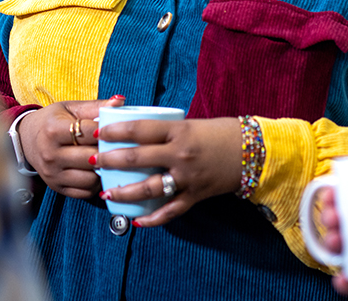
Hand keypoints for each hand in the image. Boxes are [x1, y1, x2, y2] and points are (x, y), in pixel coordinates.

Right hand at [17, 96, 124, 197]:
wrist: (27, 139)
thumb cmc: (53, 120)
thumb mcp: (71, 107)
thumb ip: (97, 106)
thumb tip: (120, 101)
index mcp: (54, 130)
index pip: (90, 132)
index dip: (108, 131)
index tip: (118, 129)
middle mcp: (50, 154)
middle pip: (91, 157)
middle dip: (108, 151)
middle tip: (119, 146)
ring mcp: (52, 173)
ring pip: (90, 178)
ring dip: (103, 170)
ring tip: (109, 159)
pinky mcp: (56, 187)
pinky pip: (84, 192)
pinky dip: (96, 184)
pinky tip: (98, 171)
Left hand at [94, 117, 241, 225]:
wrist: (254, 150)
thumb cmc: (223, 132)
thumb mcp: (194, 124)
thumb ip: (170, 130)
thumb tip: (142, 133)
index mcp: (180, 130)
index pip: (141, 130)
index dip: (117, 132)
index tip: (99, 133)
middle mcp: (180, 154)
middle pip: (138, 159)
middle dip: (111, 161)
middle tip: (93, 161)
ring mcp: (187, 177)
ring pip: (149, 188)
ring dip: (125, 192)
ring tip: (107, 194)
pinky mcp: (196, 195)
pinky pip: (170, 211)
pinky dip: (153, 219)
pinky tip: (137, 222)